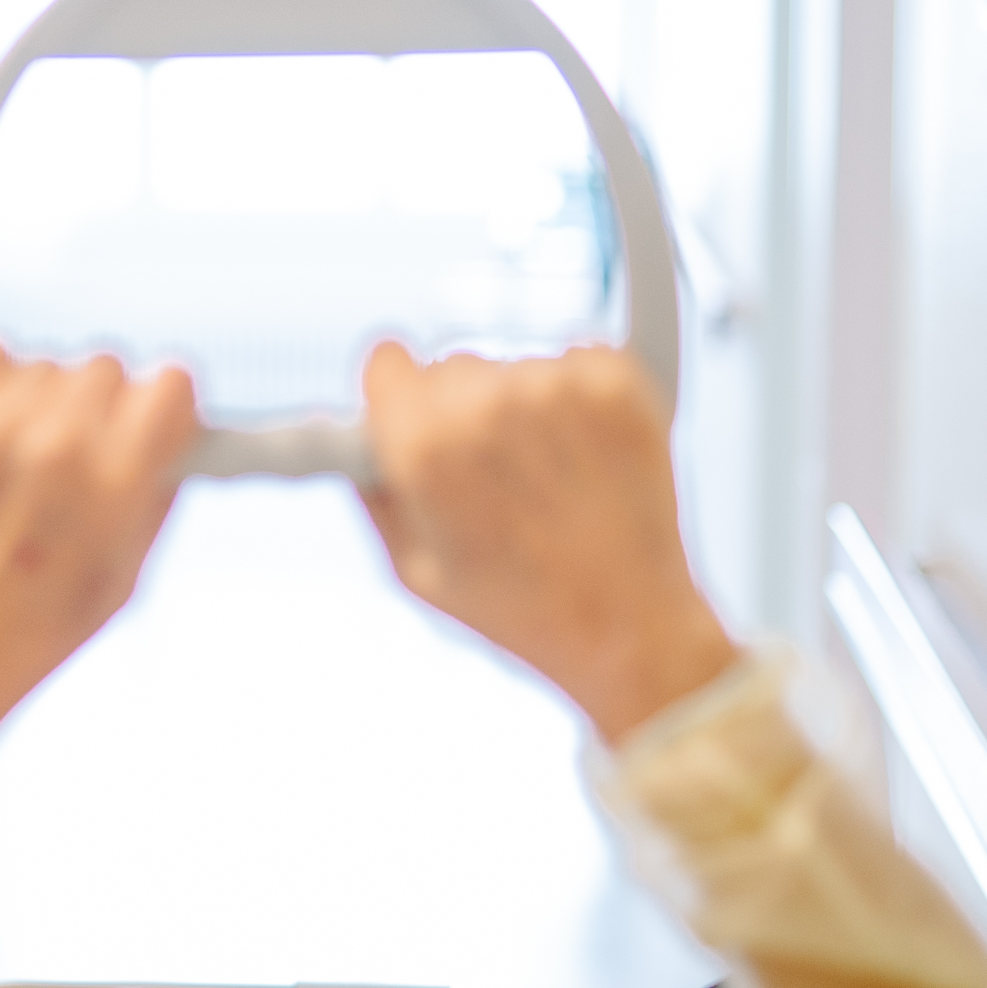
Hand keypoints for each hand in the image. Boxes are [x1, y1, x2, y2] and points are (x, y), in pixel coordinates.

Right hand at [359, 343, 737, 742]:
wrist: (631, 627)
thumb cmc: (521, 610)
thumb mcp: (416, 571)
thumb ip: (375, 492)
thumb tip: (355, 441)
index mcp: (427, 448)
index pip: (387, 360)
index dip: (398, 394)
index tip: (413, 412)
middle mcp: (488, 405)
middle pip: (452, 364)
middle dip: (462, 408)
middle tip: (494, 472)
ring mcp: (557, 388)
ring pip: (516, 366)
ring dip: (526, 407)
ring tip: (551, 479)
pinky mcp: (615, 383)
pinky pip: (576, 361)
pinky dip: (580, 399)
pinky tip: (588, 457)